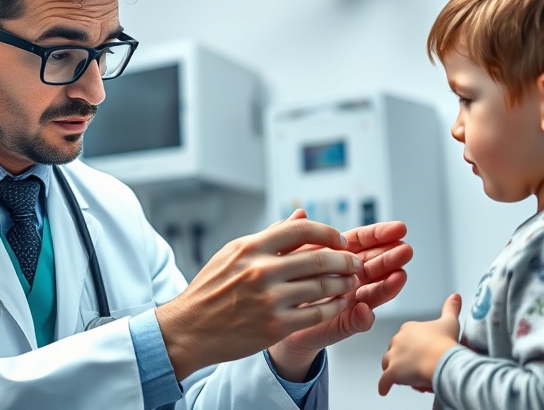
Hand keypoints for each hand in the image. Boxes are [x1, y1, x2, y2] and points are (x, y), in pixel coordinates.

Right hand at [156, 212, 361, 379]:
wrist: (189, 328)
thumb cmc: (210, 289)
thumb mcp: (233, 253)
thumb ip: (270, 235)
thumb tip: (300, 214)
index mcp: (251, 247)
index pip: (301, 229)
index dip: (328, 232)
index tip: (340, 239)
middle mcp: (261, 270)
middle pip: (319, 258)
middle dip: (344, 260)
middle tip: (355, 263)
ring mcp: (269, 299)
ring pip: (322, 287)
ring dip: (343, 284)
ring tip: (351, 283)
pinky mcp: (275, 325)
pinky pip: (316, 313)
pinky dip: (333, 307)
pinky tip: (339, 304)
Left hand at [269, 213, 413, 380]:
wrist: (276, 318)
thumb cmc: (287, 282)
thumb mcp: (290, 255)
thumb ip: (299, 236)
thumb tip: (300, 212)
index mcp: (338, 257)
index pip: (363, 242)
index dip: (380, 234)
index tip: (399, 228)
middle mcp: (349, 278)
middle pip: (374, 265)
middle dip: (391, 257)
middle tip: (405, 250)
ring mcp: (349, 301)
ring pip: (373, 292)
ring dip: (388, 285)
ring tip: (399, 276)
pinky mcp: (342, 324)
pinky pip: (355, 322)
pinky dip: (363, 317)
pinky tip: (366, 310)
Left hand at [378, 294, 462, 395]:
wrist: (442, 359)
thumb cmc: (446, 342)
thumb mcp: (450, 321)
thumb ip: (451, 308)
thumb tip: (455, 296)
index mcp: (408, 328)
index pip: (406, 338)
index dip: (414, 347)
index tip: (424, 353)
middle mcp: (397, 340)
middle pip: (396, 351)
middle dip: (404, 359)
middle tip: (418, 367)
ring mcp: (393, 356)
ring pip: (388, 363)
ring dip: (395, 370)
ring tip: (406, 377)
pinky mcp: (392, 373)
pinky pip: (384, 381)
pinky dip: (384, 386)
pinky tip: (384, 390)